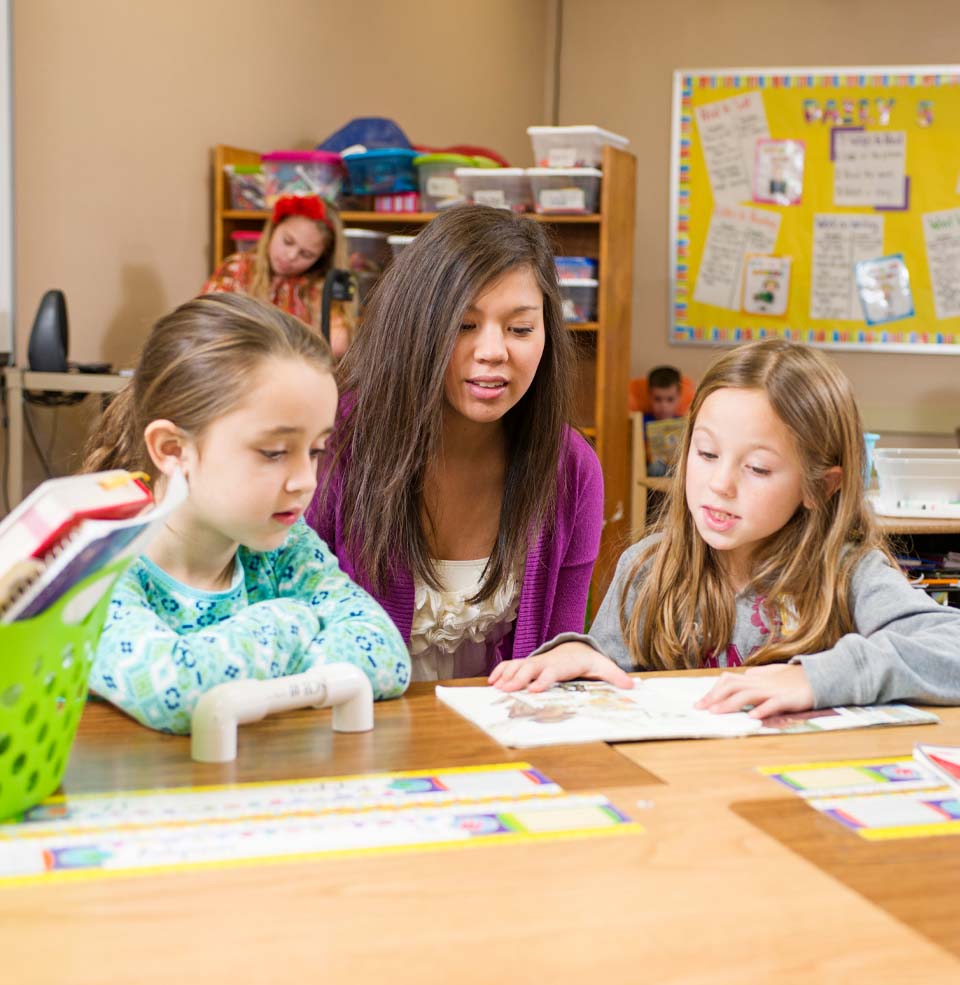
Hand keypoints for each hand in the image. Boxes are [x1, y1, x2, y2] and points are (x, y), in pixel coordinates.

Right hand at [488, 642, 634, 692]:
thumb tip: (632, 685)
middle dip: (518, 679)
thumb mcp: (602, 668)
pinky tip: (492, 682)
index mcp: (563, 665)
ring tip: (495, 687)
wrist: (574, 649)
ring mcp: (535, 662)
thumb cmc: (587, 662)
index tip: (534, 690)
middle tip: (506, 691)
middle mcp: (546, 662)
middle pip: (530, 669)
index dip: (543, 680)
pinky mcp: (527, 664)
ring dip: (506, 676)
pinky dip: (500, 671)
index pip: (552, 672)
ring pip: (518, 666)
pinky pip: (511, 665)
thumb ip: (615, 676)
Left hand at [694, 664, 814, 718]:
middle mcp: (761, 682)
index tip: (700, 703)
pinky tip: (752, 716)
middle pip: (732, 686)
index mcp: (755, 678)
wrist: (820, 676)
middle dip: (714, 697)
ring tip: (716, 712)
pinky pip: (774, 703)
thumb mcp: (770, 676)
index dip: (713, 691)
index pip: (728, 681)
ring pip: (747, 694)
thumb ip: (755, 678)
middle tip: (700, 709)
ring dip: (730, 703)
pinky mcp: (789, 699)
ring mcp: (774, 690)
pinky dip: (763, 709)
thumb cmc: (793, 679)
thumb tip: (740, 678)